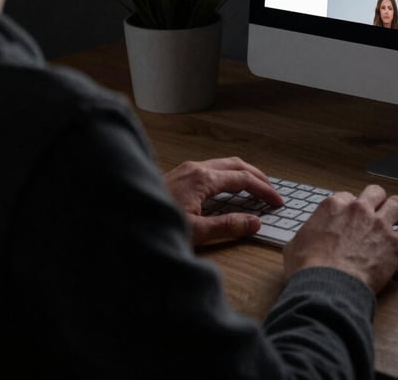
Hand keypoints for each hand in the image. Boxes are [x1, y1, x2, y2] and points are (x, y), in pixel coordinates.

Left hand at [163, 157, 283, 246]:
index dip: (264, 190)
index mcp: (203, 178)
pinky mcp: (178, 175)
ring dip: (243, 174)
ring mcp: (186, 169)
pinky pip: (211, 169)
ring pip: (223, 165)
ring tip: (256, 188)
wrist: (120, 219)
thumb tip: (256, 222)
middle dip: (257, 177)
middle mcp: (196, 168)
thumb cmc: (155, 226)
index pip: (243, 179)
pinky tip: (228, 189)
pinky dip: (228, 176)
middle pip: (236, 165)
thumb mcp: (196, 232)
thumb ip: (228, 226)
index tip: (278, 202)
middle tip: (272, 191)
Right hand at [283, 184, 397, 292]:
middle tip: (380, 210)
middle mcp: (358, 209)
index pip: (347, 197)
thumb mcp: (295, 246)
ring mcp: (378, 224)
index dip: (351, 207)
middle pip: (375, 193)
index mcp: (333, 206)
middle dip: (378, 200)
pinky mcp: (395, 243)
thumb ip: (305, 235)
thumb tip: (305, 239)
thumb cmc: (309, 270)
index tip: (353, 217)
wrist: (327, 287)